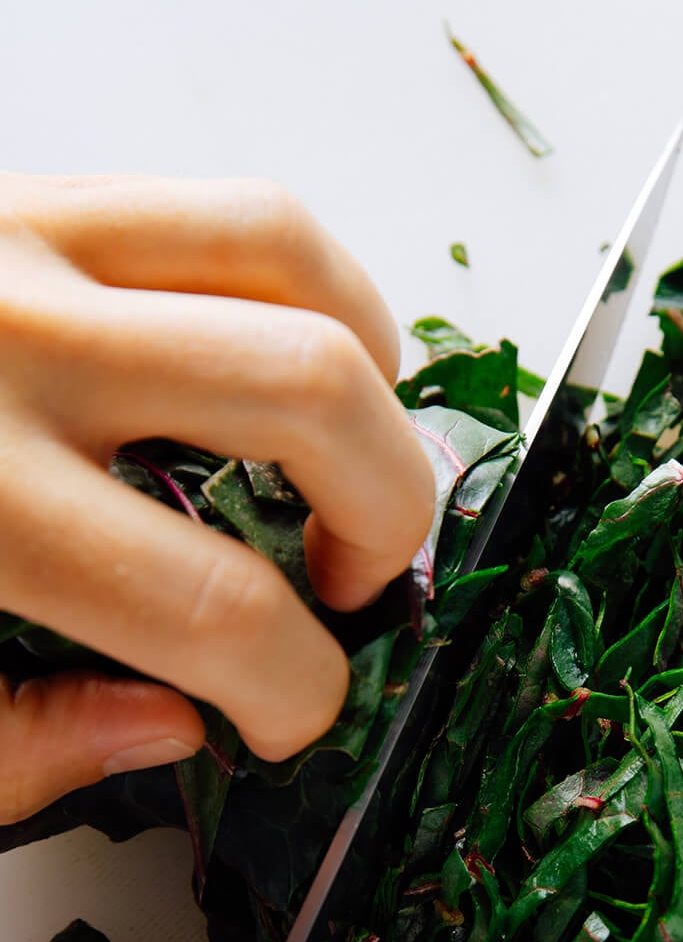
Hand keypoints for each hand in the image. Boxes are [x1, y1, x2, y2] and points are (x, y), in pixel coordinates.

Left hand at [0, 172, 434, 821]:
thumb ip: (15, 746)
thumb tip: (175, 723)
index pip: (215, 612)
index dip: (297, 695)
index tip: (284, 721)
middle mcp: (5, 352)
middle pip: (305, 404)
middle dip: (384, 526)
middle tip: (349, 594)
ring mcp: (21, 249)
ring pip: (296, 278)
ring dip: (376, 398)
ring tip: (351, 477)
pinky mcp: (26, 195)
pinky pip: (236, 217)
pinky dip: (320, 296)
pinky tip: (306, 371)